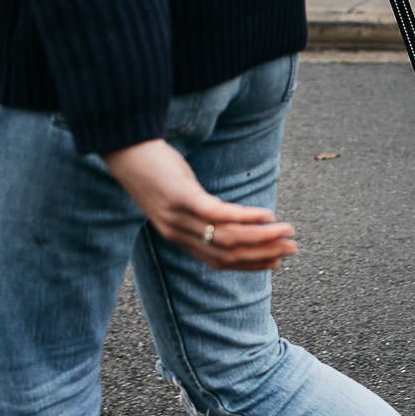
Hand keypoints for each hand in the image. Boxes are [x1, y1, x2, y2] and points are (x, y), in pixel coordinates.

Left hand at [101, 139, 296, 271]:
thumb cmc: (153, 169)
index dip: (249, 265)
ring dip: (262, 237)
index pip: (219, 261)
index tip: (275, 263)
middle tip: (291, 250)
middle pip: (228, 253)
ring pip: (227, 237)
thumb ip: (197, 210)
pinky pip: (219, 214)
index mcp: (177, 236)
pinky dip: (245, 217)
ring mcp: (179, 217)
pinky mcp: (182, 198)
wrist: (123, 150)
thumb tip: (224, 215)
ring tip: (287, 231)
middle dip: (263, 253)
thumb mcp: (176, 195)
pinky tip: (266, 215)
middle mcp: (178, 233)